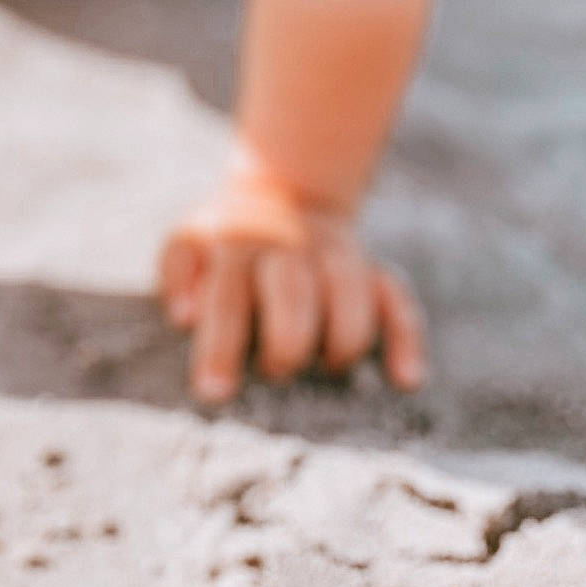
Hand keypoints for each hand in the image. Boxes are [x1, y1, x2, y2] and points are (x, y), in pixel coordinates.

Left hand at [158, 176, 425, 402]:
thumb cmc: (225, 241)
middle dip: (287, 342)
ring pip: (351, 292)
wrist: (282, 193)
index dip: (220, 346)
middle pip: (293, 292)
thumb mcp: (190, 242)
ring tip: (328, 368)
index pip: (227, 297)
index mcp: (239, 244)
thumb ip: (179, 272)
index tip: (213, 393)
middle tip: (277, 372)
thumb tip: (184, 315)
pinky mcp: (373, 269)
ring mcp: (336, 254)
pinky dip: (406, 338)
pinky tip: (405, 379)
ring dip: (342, 338)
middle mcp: (290, 246)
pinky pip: (398, 299)